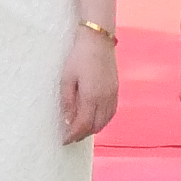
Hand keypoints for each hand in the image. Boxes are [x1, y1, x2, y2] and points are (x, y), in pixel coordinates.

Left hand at [60, 26, 119, 143]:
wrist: (98, 39)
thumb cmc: (79, 57)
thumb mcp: (67, 78)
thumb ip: (67, 101)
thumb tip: (67, 121)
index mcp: (91, 96)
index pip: (83, 125)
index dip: (73, 135)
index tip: (64, 140)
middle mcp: (105, 99)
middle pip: (95, 126)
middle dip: (83, 134)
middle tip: (71, 136)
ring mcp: (112, 94)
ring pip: (105, 121)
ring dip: (93, 129)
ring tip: (81, 129)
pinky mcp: (116, 90)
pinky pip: (111, 113)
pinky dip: (102, 120)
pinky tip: (94, 119)